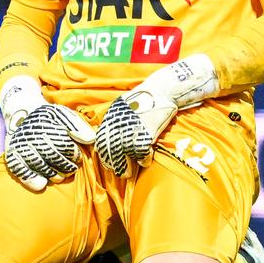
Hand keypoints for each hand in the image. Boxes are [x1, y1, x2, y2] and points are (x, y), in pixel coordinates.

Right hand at [0, 77, 94, 189]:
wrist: (24, 115)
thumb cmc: (49, 119)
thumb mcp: (64, 116)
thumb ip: (78, 126)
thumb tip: (90, 139)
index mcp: (46, 122)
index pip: (64, 145)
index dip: (73, 154)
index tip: (77, 157)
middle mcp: (31, 133)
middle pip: (53, 157)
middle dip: (65, 166)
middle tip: (70, 169)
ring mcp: (21, 145)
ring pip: (40, 166)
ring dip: (53, 175)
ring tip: (60, 176)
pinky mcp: (12, 155)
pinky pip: (21, 170)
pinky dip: (31, 179)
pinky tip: (41, 184)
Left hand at [92, 55, 217, 175]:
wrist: (161, 89)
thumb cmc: (143, 98)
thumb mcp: (122, 106)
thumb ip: (114, 121)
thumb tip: (109, 138)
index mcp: (111, 117)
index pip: (102, 142)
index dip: (106, 156)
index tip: (110, 164)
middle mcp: (119, 123)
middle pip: (113, 150)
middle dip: (116, 165)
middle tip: (123, 173)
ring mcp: (133, 127)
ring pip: (126, 153)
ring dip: (128, 165)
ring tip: (131, 171)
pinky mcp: (147, 131)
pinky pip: (142, 151)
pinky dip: (144, 158)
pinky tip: (146, 160)